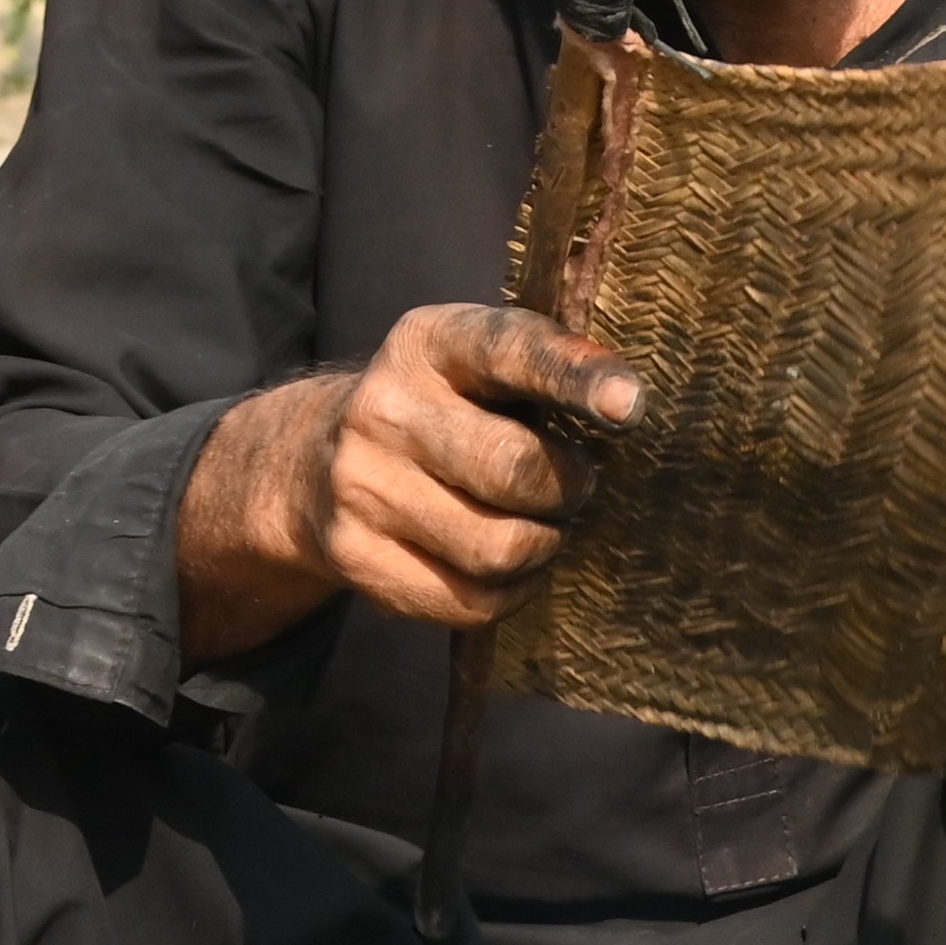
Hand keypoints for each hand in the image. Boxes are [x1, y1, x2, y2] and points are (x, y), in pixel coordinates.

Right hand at [179, 301, 642, 654]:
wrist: (318, 462)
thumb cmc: (445, 408)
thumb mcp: (484, 363)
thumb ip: (551, 368)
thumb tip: (624, 404)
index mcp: (429, 343)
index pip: (511, 351)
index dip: (575, 378)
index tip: (627, 406)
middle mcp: (383, 410)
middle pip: (514, 469)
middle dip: (567, 486)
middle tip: (573, 484)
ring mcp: (362, 488)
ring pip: (500, 549)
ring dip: (542, 543)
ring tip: (534, 522)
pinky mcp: (357, 557)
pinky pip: (471, 601)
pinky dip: (510, 590)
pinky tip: (504, 564)